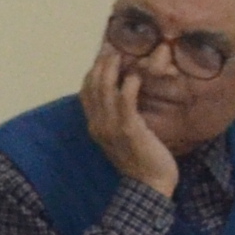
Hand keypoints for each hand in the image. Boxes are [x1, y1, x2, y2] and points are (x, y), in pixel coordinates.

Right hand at [80, 43, 177, 197]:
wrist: (149, 185)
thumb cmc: (140, 161)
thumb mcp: (121, 138)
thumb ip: (117, 119)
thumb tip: (122, 100)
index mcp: (95, 126)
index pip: (86, 93)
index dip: (92, 73)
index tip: (101, 57)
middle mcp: (98, 125)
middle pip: (92, 88)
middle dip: (99, 66)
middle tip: (110, 49)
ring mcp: (112, 127)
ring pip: (105, 92)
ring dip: (111, 71)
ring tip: (119, 55)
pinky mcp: (130, 130)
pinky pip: (125, 103)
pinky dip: (128, 87)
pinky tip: (134, 76)